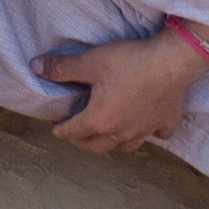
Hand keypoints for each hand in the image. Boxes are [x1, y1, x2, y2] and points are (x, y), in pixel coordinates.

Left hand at [34, 29, 208, 154]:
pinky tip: (147, 127)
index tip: (55, 130)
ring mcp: (146, 130)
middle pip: (97, 146)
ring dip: (112, 143)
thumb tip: (36, 68)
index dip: (61, 130)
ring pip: (125, 147)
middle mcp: (122, 132)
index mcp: (100, 119)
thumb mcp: (90, 61)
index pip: (74, 131)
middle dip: (82, 142)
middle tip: (75, 136)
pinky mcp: (166, 122)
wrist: (172, 62)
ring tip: (106, 135)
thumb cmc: (129, 61)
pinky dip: (148, 134)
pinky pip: (156, 136)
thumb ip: (62, 68)